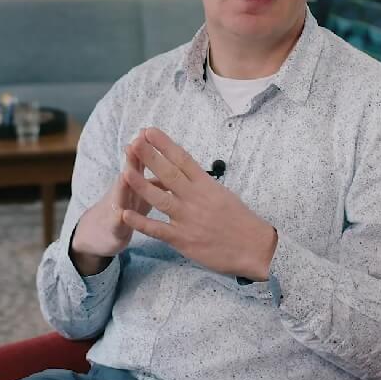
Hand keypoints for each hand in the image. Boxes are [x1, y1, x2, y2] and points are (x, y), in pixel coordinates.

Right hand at [70, 140, 153, 273]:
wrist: (97, 231)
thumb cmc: (127, 204)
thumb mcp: (138, 187)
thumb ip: (152, 173)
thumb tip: (168, 157)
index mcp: (134, 180)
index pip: (140, 160)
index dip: (145, 147)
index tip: (149, 130)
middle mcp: (124, 191)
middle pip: (129, 172)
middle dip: (132, 159)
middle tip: (135, 143)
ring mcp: (117, 208)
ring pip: (120, 196)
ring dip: (122, 185)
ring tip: (125, 174)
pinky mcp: (114, 228)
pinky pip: (117, 224)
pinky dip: (119, 219)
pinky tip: (121, 216)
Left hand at [121, 128, 277, 280]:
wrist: (255, 248)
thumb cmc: (240, 221)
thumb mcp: (223, 195)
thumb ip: (202, 184)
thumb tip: (187, 172)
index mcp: (206, 185)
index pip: (182, 159)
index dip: (164, 144)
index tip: (149, 131)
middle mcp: (195, 198)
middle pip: (168, 173)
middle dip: (149, 156)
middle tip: (133, 141)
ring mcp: (188, 218)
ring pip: (160, 198)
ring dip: (141, 184)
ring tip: (125, 170)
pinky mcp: (183, 239)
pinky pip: (158, 229)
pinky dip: (141, 222)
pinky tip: (126, 214)